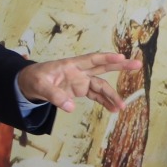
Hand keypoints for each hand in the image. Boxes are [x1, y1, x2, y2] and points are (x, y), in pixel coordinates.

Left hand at [16, 52, 141, 112]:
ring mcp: (81, 81)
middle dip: (120, 66)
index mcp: (71, 65)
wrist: (29, 84)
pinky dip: (105, 102)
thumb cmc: (34, 79)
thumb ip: (55, 96)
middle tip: (137, 65)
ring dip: (112, 95)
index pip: (92, 59)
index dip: (106, 58)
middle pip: (103, 67)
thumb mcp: (40, 87)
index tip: (121, 57)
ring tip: (122, 106)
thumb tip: (71, 107)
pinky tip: (114, 109)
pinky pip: (96, 96)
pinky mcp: (80, 90)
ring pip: (101, 85)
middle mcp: (79, 71)